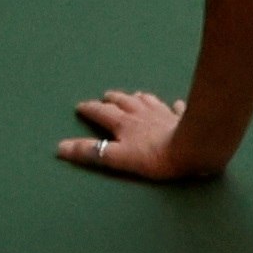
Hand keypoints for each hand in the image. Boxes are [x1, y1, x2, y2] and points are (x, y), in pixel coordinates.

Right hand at [57, 89, 212, 181]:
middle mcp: (142, 113)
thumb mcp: (117, 158)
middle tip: (107, 95)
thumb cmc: (153, 156)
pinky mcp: (183, 117)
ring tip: (135, 95)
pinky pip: (177, 108)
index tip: (81, 106)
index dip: (90, 109)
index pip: (102, 112)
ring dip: (139, 97)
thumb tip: (60, 147)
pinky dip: (173, 106)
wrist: (192, 147)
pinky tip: (176, 104)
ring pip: (148, 101)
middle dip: (113, 99)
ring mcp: (164, 113)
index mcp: (124, 123)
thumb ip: (91, 153)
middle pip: (124, 102)